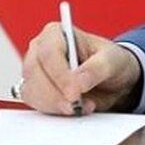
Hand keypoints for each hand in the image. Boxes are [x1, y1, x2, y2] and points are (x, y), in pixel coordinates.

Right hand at [20, 22, 142, 114]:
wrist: (111, 81)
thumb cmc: (109, 61)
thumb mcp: (111, 60)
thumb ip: (96, 68)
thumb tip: (79, 83)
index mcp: (56, 33)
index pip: (49, 53)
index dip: (60, 75)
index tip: (74, 93)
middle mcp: (40, 50)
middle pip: (35, 73)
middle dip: (55, 95)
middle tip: (76, 107)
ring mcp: (35, 71)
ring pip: (32, 91)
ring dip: (55, 105)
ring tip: (82, 107)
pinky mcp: (36, 91)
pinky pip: (37, 104)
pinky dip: (54, 111)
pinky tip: (74, 110)